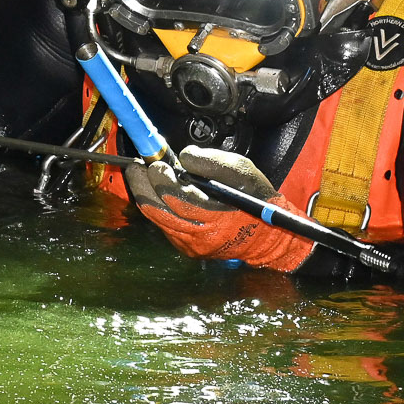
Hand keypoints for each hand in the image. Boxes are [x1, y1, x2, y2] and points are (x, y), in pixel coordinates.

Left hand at [125, 144, 313, 271]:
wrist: (267, 236)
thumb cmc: (257, 200)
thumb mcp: (243, 172)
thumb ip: (213, 163)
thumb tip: (183, 157)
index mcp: (216, 218)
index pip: (180, 199)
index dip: (162, 180)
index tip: (155, 163)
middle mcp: (199, 236)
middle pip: (159, 211)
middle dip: (143, 185)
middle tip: (136, 165)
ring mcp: (190, 244)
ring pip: (157, 218)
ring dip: (145, 194)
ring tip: (140, 174)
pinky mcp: (185, 246)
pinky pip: (163, 224)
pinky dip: (156, 206)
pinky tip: (155, 190)